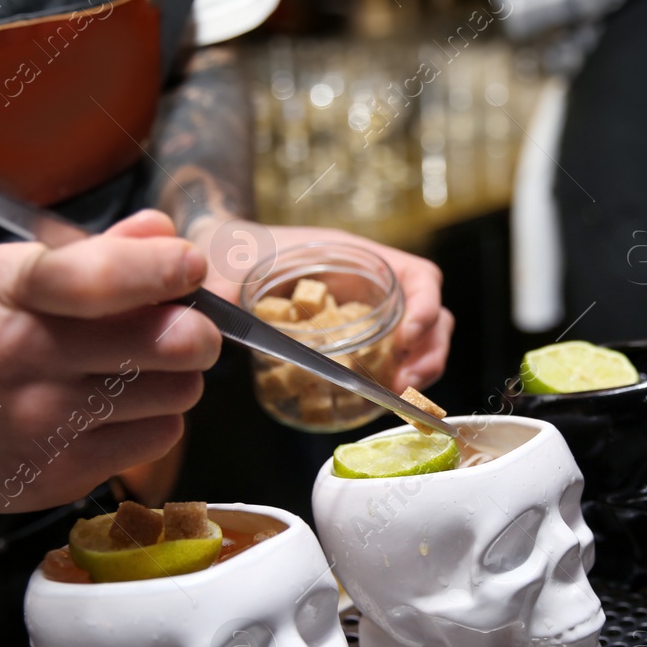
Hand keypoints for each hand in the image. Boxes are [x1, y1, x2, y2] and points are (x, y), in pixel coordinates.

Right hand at [0, 210, 221, 511]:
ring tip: (146, 370)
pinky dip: (158, 418)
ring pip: (177, 391)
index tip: (191, 265)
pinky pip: (161, 435)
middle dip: (198, 330)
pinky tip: (124, 410)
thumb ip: (97, 252)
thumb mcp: (18, 276)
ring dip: (178, 376)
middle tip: (190, 328)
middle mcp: (26, 354)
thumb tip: (164, 232)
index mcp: (13, 289)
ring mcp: (46, 420)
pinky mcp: (67, 470)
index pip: (96, 279)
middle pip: (167, 342)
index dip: (159, 270)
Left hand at [190, 218, 453, 393]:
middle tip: (404, 386)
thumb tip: (214, 318)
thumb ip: (223, 290)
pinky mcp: (354, 339)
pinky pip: (389, 358)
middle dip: (428, 352)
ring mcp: (367, 312)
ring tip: (394, 396)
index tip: (407, 337)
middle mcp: (370, 284)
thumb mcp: (230, 264)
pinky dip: (393, 378)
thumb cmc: (234, 249)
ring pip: (419, 340)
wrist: (223, 254)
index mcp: (354, 257)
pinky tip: (374, 397)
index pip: (418, 276)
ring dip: (417, 370)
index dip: (424, 307)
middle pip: (432, 315)